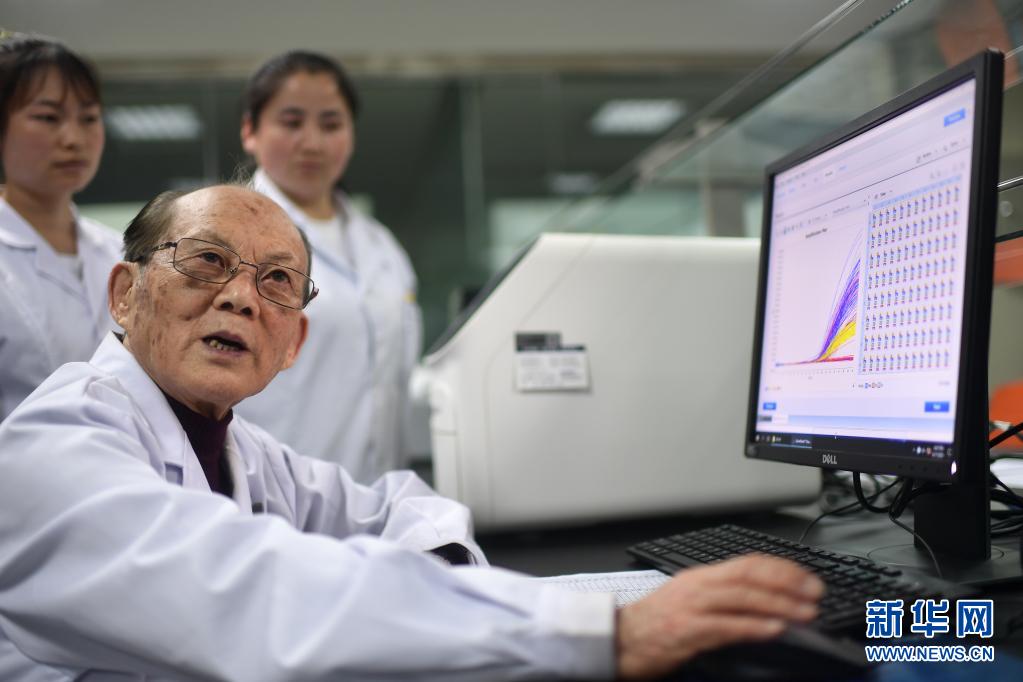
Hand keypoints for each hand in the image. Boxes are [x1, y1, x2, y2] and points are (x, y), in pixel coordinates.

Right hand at [615, 555, 823, 678]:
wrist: (618, 639)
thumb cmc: (653, 624)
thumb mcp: (687, 600)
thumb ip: (720, 597)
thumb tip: (760, 601)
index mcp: (700, 577)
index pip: (746, 563)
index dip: (780, 568)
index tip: (806, 577)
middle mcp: (697, 587)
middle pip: (748, 577)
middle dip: (787, 583)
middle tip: (815, 593)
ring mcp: (690, 607)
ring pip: (741, 598)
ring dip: (778, 605)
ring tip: (804, 613)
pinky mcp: (685, 631)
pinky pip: (725, 626)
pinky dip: (752, 626)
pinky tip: (774, 629)